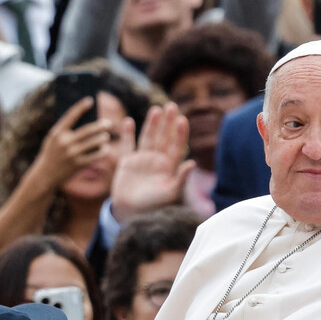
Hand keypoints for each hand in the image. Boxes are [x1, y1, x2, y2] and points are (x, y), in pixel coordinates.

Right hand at [32, 97, 116, 188]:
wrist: (45, 176)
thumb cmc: (52, 154)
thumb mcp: (53, 140)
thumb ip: (65, 130)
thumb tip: (85, 119)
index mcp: (57, 132)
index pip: (71, 115)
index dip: (81, 107)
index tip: (91, 100)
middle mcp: (64, 142)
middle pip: (87, 130)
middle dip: (100, 125)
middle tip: (108, 123)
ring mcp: (72, 153)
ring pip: (94, 142)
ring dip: (103, 138)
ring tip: (107, 136)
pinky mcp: (78, 164)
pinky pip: (95, 156)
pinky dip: (102, 151)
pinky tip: (106, 149)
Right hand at [110, 102, 194, 222]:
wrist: (132, 214)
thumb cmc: (154, 206)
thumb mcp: (170, 193)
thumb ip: (181, 178)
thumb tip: (193, 162)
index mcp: (169, 167)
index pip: (177, 146)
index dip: (180, 133)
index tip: (183, 119)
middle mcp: (157, 160)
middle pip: (164, 137)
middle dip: (168, 122)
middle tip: (172, 106)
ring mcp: (142, 160)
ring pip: (148, 137)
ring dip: (152, 124)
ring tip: (156, 109)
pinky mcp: (127, 162)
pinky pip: (128, 145)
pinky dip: (128, 134)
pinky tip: (129, 121)